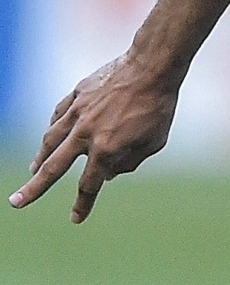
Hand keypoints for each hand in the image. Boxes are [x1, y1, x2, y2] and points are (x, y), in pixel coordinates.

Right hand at [11, 55, 179, 221]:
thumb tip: (108, 174)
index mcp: (106, 149)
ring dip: (40, 158)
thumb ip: (129, 162)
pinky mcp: (78, 94)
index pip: (89, 185)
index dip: (83, 204)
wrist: (152, 66)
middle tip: (17, 202)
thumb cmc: (158, 107)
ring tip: (33, 171)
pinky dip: (53, 128)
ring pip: (50, 140)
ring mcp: (79, 112)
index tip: (76, 218)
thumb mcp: (153, 142)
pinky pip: (58, 115)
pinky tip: (50, 136)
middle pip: (53, 167)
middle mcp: (86, 133)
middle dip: (34, 188)